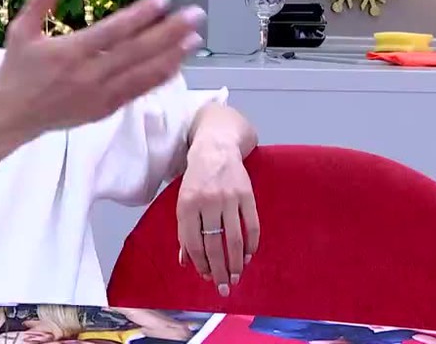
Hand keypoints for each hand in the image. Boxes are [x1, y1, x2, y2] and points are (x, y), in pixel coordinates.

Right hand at [0, 0, 205, 137]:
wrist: (10, 118)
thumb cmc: (16, 71)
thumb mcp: (21, 31)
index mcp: (70, 52)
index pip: (113, 31)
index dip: (141, 15)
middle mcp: (89, 75)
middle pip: (137, 51)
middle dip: (169, 32)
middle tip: (196, 14)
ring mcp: (100, 95)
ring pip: (142, 73)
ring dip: (172, 55)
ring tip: (195, 38)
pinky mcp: (104, 110)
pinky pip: (137, 92)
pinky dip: (158, 78)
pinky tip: (176, 64)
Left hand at [177, 140, 259, 296]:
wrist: (215, 148)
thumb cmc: (196, 180)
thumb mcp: (183, 202)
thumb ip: (184, 232)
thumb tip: (185, 262)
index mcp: (187, 204)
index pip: (193, 242)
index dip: (200, 262)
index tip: (206, 276)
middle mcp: (207, 202)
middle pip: (214, 244)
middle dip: (219, 269)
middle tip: (224, 287)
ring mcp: (228, 198)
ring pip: (234, 238)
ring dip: (236, 262)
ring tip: (237, 276)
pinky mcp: (247, 195)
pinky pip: (251, 225)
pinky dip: (251, 244)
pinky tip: (249, 256)